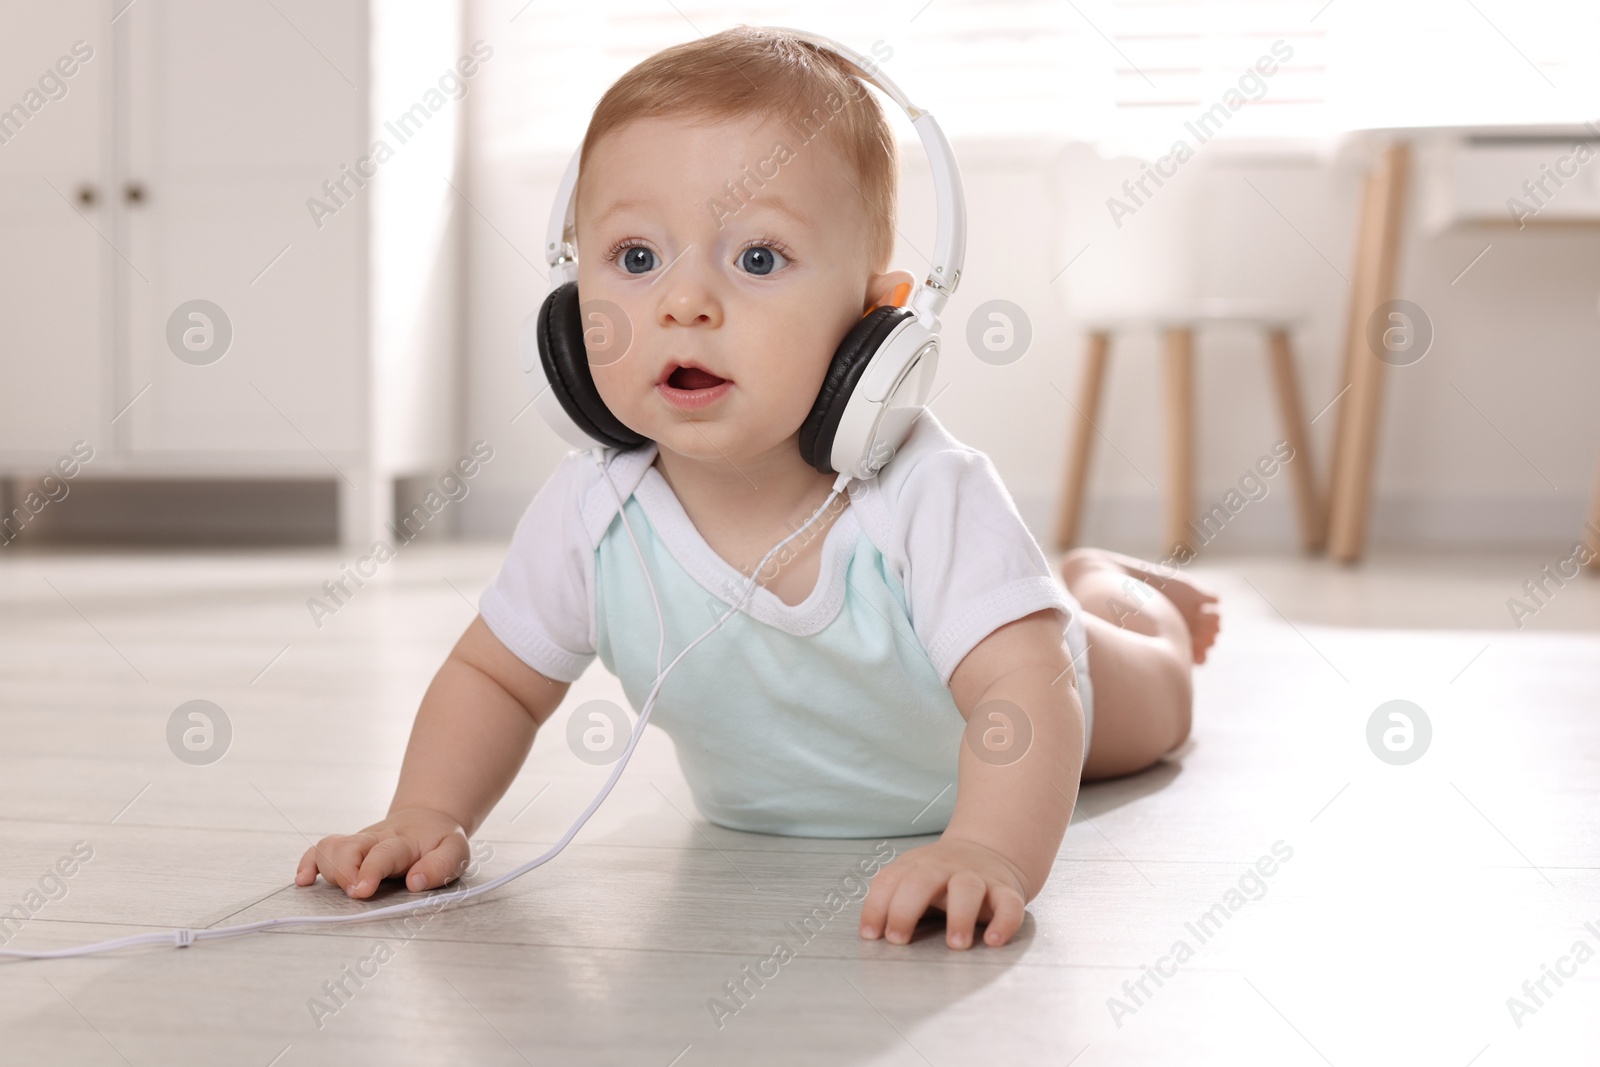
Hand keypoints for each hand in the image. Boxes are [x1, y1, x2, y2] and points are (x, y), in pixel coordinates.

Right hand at [294, 807, 471, 899]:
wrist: (426, 819)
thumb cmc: (439, 841)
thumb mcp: (456, 851)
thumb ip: (441, 866)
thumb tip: (415, 882)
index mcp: (403, 842)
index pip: (383, 853)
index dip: (370, 870)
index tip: (362, 891)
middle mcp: (376, 840)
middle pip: (348, 847)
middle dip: (344, 871)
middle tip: (355, 893)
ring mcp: (358, 843)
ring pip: (330, 847)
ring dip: (327, 868)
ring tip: (339, 888)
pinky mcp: (346, 848)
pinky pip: (319, 850)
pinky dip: (307, 864)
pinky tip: (304, 881)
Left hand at [858, 837, 1029, 948]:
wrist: (992, 849)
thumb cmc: (942, 877)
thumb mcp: (913, 877)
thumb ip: (893, 899)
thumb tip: (871, 935)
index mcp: (916, 866)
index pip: (889, 881)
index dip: (875, 907)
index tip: (870, 936)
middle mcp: (945, 868)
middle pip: (921, 880)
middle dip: (906, 910)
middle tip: (898, 941)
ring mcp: (977, 877)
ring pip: (967, 888)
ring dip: (960, 916)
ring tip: (955, 944)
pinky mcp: (1006, 891)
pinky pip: (1008, 904)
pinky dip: (1004, 922)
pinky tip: (993, 941)